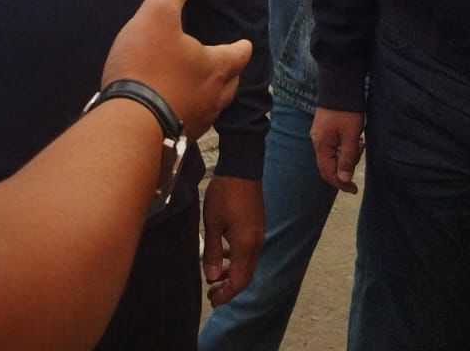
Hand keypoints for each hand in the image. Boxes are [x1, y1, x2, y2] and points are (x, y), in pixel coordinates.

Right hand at [102, 0, 251, 139]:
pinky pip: (188, 122)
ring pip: (211, 106)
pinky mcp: (176, 141)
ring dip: (208, 95)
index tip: (245, 43)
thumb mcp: (158, 15)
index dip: (242, 46)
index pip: (240, 54)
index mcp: (217, 67)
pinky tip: (171, 109)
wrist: (128, 127)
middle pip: (231, 83)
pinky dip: (185, 112)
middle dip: (228, 73)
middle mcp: (214, 98)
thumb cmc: (148, 66)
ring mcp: (196, 123)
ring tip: (198, 86)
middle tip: (222, 63)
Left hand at [202, 176, 263, 306]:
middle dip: (229, 287)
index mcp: (246, 245)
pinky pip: (248, 250)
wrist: (242, 168)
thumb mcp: (212, 223)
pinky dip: (236, 259)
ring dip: (233, 273)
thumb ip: (213, 252)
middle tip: (212, 293)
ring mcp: (258, 234)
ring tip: (215, 276)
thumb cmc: (224, 194)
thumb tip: (211, 277)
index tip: (212, 301)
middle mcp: (256, 243)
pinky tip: (224, 254)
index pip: (240, 280)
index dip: (227, 294)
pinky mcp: (256, 226)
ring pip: (247, 263)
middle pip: (246, 275)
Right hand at [311, 107, 364, 192]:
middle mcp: (317, 141)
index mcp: (321, 145)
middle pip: (328, 165)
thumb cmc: (347, 112)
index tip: (354, 189)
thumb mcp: (351, 137)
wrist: (340, 86)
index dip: (341, 183)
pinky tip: (354, 139)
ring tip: (359, 143)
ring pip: (332, 155)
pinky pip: (333, 146)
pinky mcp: (324, 128)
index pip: (328, 172)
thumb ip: (347, 158)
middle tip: (359, 155)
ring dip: (346, 156)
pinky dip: (343, 147)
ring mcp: (320, 134)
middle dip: (345, 167)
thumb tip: (343, 179)